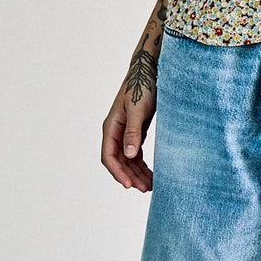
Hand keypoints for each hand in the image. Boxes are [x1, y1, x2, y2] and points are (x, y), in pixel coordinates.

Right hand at [101, 57, 157, 191]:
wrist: (150, 70)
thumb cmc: (143, 87)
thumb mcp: (138, 109)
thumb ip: (133, 132)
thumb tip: (128, 155)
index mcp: (111, 127)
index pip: (109, 156)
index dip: (118, 173)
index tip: (129, 186)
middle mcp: (116, 132)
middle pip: (119, 162)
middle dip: (130, 176)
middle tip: (145, 189)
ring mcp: (126, 132)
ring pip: (128, 160)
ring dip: (137, 173)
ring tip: (151, 186)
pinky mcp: (136, 131)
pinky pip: (136, 154)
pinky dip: (142, 165)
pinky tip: (151, 173)